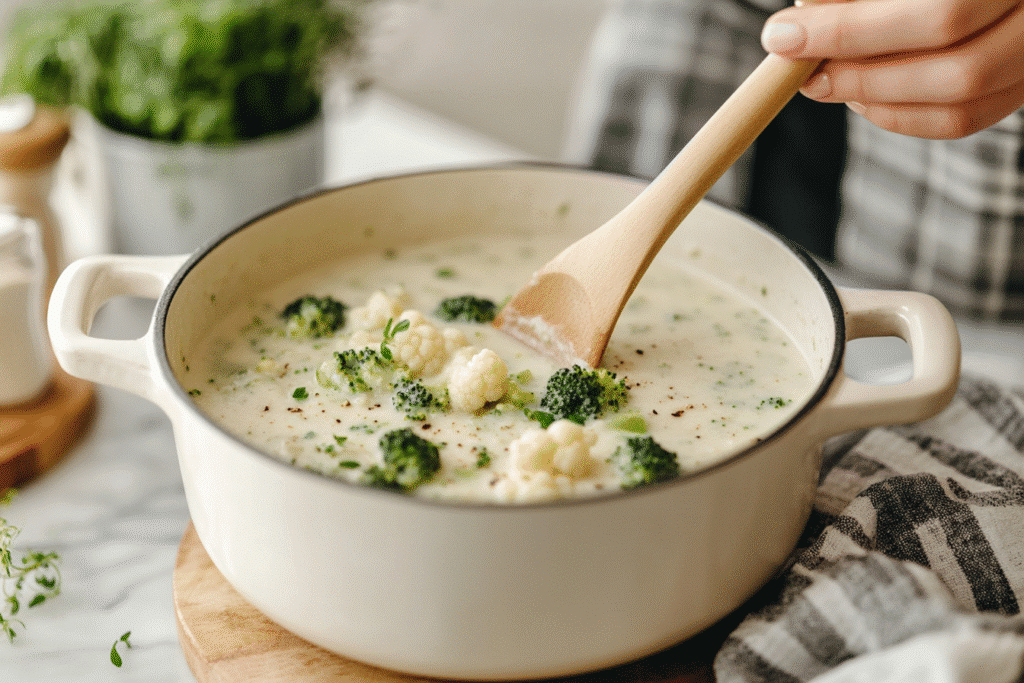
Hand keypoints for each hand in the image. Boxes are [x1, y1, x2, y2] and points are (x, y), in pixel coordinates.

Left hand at [760, 0, 1023, 138]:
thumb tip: (804, 18)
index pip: (940, 12)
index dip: (850, 30)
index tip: (784, 33)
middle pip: (958, 69)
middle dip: (862, 75)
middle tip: (801, 69)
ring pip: (963, 101)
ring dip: (879, 99)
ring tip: (825, 80)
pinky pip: (967, 117)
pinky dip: (903, 115)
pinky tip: (862, 95)